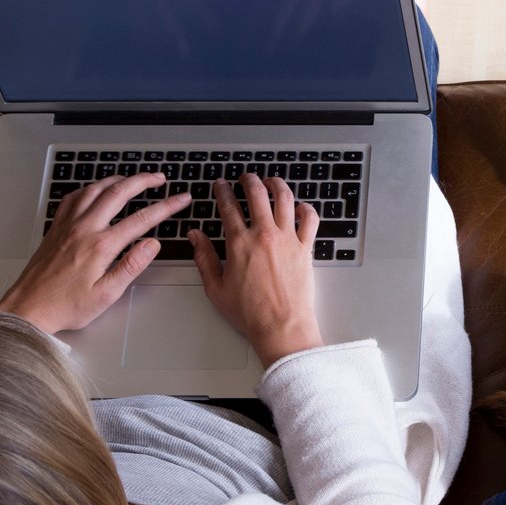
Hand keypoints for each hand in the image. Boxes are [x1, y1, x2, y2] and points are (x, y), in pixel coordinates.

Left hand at [0, 173, 189, 333]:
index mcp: (101, 246)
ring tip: (132, 178)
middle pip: (119, 193)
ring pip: (95, 189)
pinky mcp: (56, 228)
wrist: (29, 308)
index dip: (166, 206)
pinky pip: (73, 198)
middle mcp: (84, 229)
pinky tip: (95, 190)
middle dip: (143, 181)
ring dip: (117, 179)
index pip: (142, 219)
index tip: (180, 199)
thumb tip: (152, 244)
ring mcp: (68, 225)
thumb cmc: (66, 306)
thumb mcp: (107, 294)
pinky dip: (89, 188)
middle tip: (159, 178)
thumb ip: (131, 266)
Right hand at [189, 172, 323, 364]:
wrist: (282, 327)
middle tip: (245, 177)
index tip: (221, 185)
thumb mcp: (216, 288)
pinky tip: (299, 206)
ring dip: (276, 185)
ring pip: (284, 199)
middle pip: (257, 194)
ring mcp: (288, 240)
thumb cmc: (250, 312)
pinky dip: (305, 208)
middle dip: (249, 180)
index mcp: (239, 243)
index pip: (228, 206)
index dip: (222, 191)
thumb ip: (204, 258)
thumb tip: (195, 237)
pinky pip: (310, 219)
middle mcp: (264, 235)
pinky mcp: (305, 248)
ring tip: (271, 181)